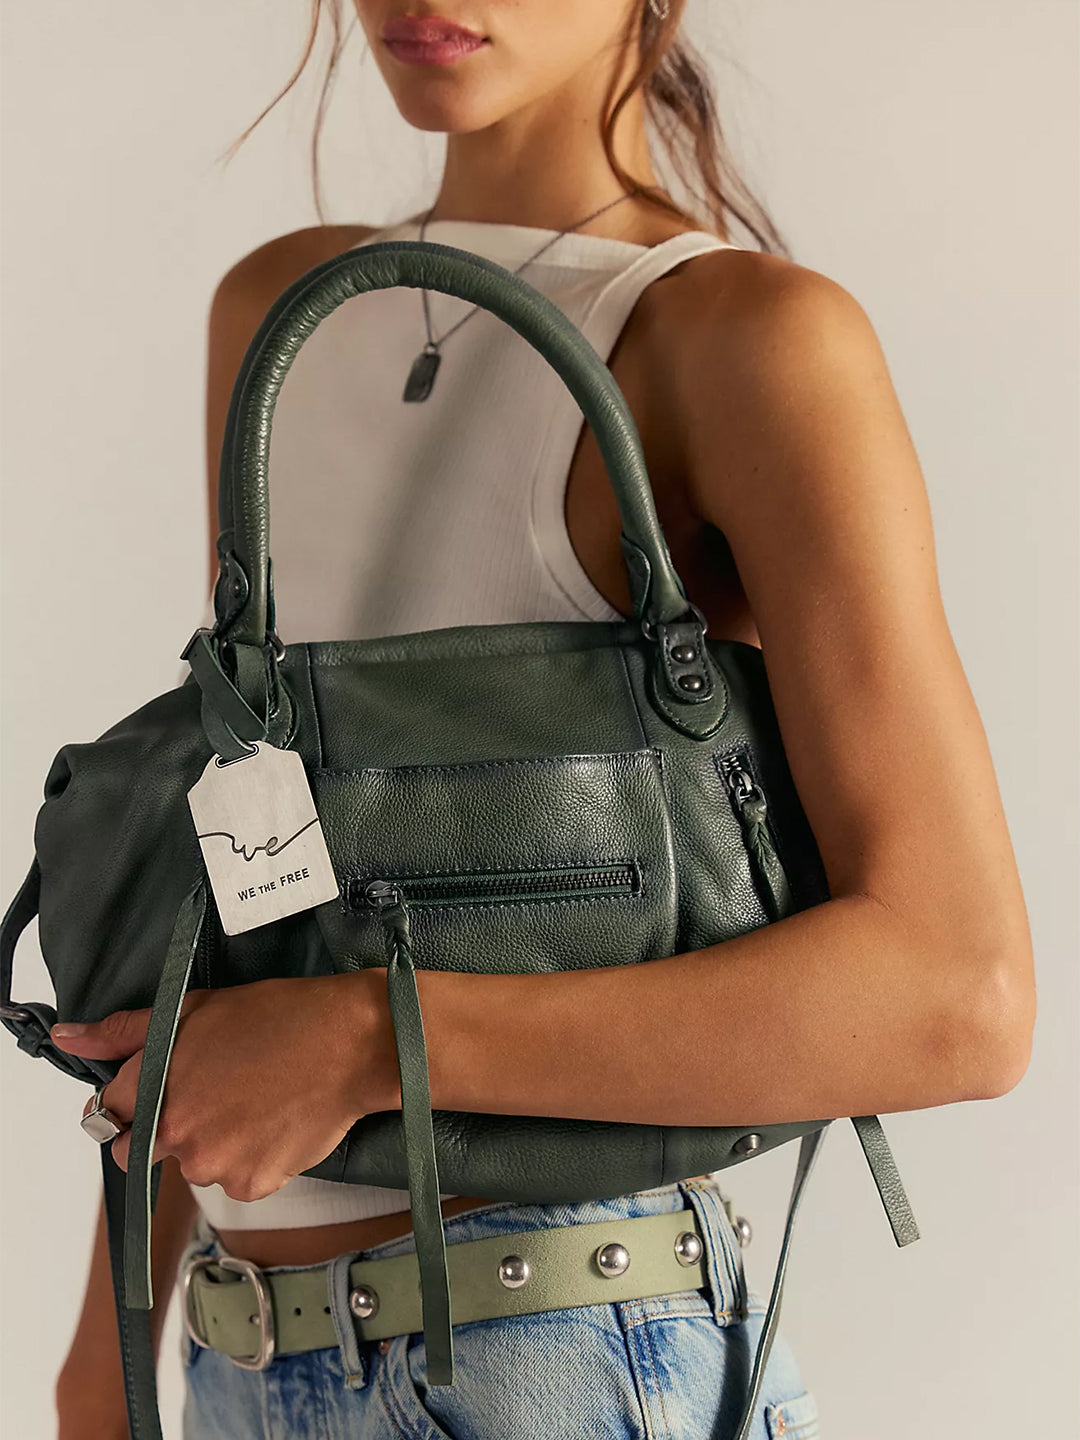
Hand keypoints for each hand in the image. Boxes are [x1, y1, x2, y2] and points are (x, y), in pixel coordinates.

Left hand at [51, 970, 399, 1200]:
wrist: (352, 1043)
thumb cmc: (279, 1017)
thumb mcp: (196, 1009)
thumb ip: (125, 1032)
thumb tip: (66, 1038)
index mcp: (157, 1090)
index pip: (110, 1116)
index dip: (134, 1101)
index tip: (161, 1090)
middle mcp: (177, 1136)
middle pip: (144, 1150)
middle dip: (165, 1130)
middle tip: (214, 1096)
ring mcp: (216, 1166)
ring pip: (196, 1165)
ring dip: (215, 1143)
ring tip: (256, 1101)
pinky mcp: (253, 1186)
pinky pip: (237, 1181)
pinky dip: (252, 1159)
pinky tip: (276, 1122)